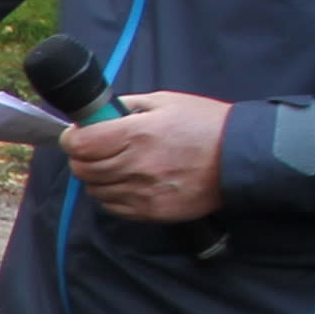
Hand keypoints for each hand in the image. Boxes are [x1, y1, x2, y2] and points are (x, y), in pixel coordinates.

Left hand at [65, 88, 234, 223]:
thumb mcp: (166, 102)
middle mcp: (136, 165)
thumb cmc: (205, 124)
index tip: (77, 135)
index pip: (80, 144)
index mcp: (137, 134)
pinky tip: (130, 181)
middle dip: (83, 157)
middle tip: (96, 149)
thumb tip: (97, 114)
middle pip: (82, 169)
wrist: (241, 156)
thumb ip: (127, 107)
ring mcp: (143, 191)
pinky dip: (113, 195)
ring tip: (118, 164)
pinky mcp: (152, 211)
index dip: (72, 138)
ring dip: (98, 177)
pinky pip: (113, 207)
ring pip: (95, 190)